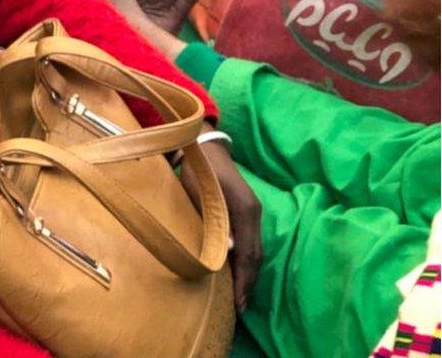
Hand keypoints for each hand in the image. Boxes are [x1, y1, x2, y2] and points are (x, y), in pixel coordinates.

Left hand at [180, 124, 261, 311]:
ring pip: (255, 250)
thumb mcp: (201, 193)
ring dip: (248, 274)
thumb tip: (228, 250)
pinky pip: (251, 242)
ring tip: (240, 298)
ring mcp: (254, 212)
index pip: (248, 253)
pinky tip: (238, 273)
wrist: (206, 147)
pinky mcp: (248, 211)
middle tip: (240, 309)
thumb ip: (214, 221)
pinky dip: (246, 261)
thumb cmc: (199, 170)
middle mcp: (255, 213)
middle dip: (248, 283)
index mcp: (246, 210)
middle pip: (256, 255)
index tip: (238, 303)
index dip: (243, 280)